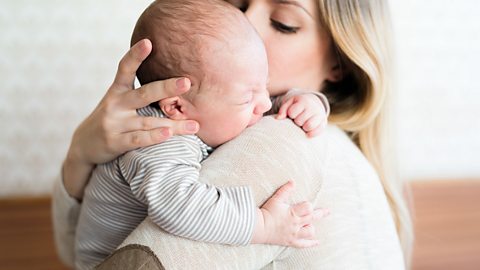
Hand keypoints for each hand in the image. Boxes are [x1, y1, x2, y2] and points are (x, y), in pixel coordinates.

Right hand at [63, 39, 199, 198]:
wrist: (84, 146)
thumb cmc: (112, 120)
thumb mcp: (119, 102)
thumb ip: (140, 93)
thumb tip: (174, 83)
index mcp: (117, 90)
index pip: (125, 69)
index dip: (136, 55)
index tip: (148, 42)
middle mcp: (115, 104)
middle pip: (144, 94)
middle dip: (166, 88)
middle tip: (186, 82)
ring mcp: (114, 123)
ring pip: (149, 121)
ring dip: (174, 124)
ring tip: (194, 125)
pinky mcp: (115, 142)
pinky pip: (138, 139)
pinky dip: (154, 136)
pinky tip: (168, 134)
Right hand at [251, 181, 329, 247]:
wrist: (259, 227)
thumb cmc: (267, 212)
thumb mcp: (275, 199)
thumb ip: (285, 190)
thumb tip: (293, 181)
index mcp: (293, 213)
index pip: (308, 207)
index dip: (308, 205)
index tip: (305, 205)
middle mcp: (296, 224)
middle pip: (312, 218)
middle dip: (321, 213)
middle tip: (328, 211)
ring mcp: (294, 233)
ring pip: (310, 231)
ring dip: (312, 227)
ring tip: (310, 224)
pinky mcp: (291, 241)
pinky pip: (303, 244)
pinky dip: (311, 243)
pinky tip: (317, 242)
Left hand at [276, 93, 327, 136]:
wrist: (315, 103)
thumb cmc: (298, 105)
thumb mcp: (290, 103)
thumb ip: (283, 110)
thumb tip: (278, 118)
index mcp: (303, 101)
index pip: (292, 113)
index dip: (291, 115)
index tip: (293, 114)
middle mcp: (313, 107)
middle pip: (299, 121)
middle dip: (297, 122)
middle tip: (298, 120)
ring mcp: (319, 115)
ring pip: (308, 126)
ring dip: (303, 128)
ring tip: (303, 125)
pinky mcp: (323, 123)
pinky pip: (317, 131)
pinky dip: (311, 133)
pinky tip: (308, 132)